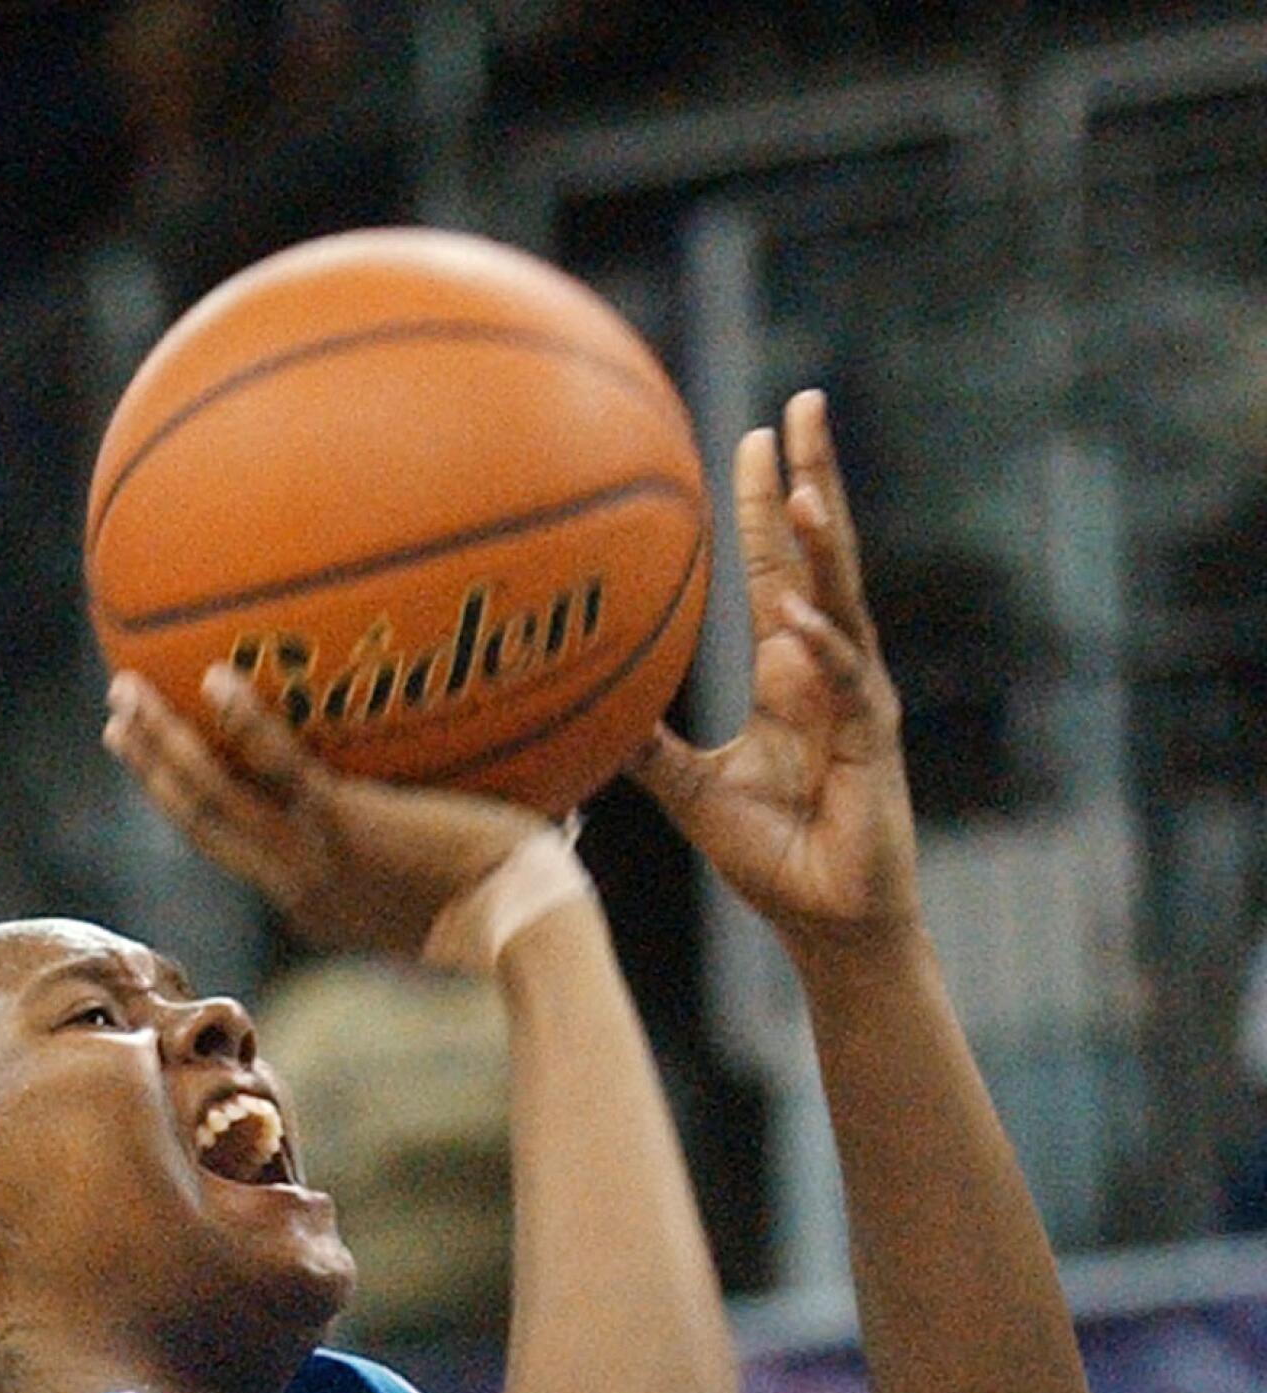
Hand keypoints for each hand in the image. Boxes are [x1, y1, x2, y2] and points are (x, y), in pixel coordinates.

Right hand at [102, 662, 544, 954]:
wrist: (528, 925)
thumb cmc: (521, 898)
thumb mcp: (462, 877)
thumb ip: (446, 831)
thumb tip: (482, 779)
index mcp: (316, 902)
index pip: (241, 850)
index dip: (193, 804)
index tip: (168, 764)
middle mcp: (299, 888)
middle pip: (200, 825)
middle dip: (151, 772)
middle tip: (115, 721)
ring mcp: (314, 861)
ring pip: (211, 802)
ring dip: (161, 748)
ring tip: (125, 695)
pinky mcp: (342, 827)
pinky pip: (275, 766)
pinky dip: (242, 723)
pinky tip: (215, 676)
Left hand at [632, 391, 920, 966]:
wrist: (825, 920)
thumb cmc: (769, 857)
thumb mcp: (689, 793)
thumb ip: (647, 750)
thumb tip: (586, 714)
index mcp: (787, 670)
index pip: (776, 567)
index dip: (766, 503)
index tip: (752, 435)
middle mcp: (827, 667)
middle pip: (820, 554)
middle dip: (813, 478)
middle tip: (804, 404)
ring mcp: (856, 697)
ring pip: (842, 602)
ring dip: (823, 547)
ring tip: (803, 489)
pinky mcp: (872, 740)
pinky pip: (846, 683)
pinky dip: (822, 651)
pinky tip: (799, 620)